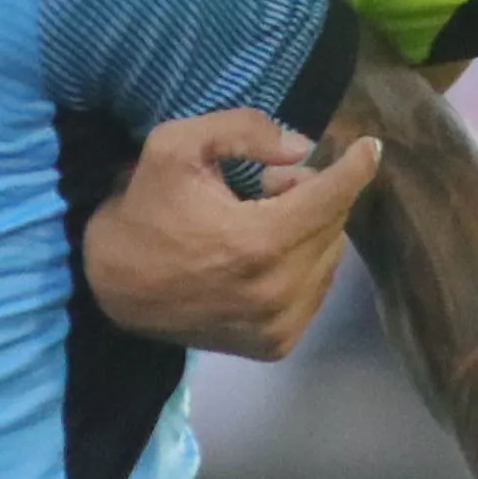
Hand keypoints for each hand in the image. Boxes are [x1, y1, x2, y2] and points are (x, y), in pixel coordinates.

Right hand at [82, 108, 383, 358]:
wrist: (108, 291)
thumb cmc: (142, 210)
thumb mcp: (175, 147)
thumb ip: (243, 132)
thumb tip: (303, 149)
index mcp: (259, 243)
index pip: (333, 197)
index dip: (355, 166)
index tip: (369, 146)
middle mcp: (278, 293)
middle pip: (332, 226)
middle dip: (312, 194)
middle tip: (269, 182)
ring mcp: (279, 327)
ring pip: (328, 260)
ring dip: (307, 230)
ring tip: (260, 218)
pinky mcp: (274, 347)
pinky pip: (314, 292)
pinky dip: (301, 265)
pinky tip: (262, 255)